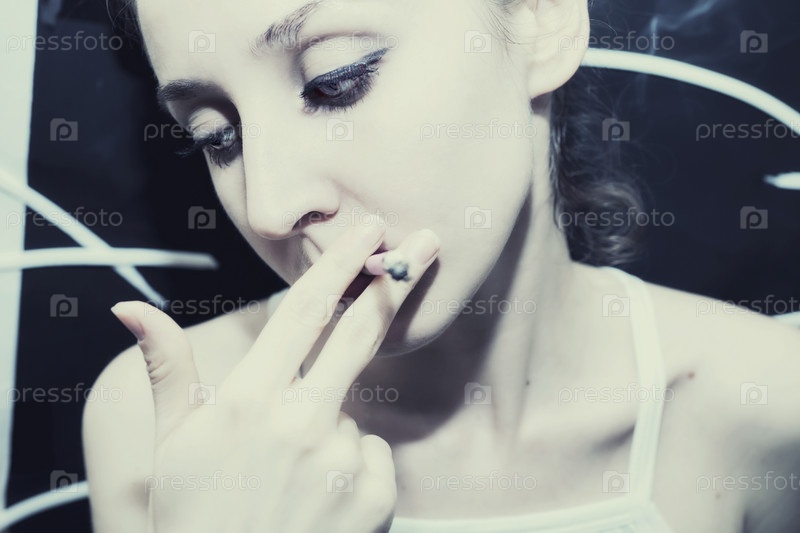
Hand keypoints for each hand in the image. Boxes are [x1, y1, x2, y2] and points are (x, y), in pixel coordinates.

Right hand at [110, 224, 440, 532]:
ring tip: (291, 471)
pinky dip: (351, 463)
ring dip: (331, 420)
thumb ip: (167, 369)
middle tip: (425, 243)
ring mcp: (342, 461)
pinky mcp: (374, 496)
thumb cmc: (193, 513)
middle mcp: (301, 422)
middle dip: (394, 281)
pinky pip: (371, 454)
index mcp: (248, 401)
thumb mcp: (172, 443)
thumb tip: (130, 308)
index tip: (366, 229)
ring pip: (353, 408)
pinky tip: (319, 497)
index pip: (302, 312)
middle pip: (360, 332)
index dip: (338, 264)